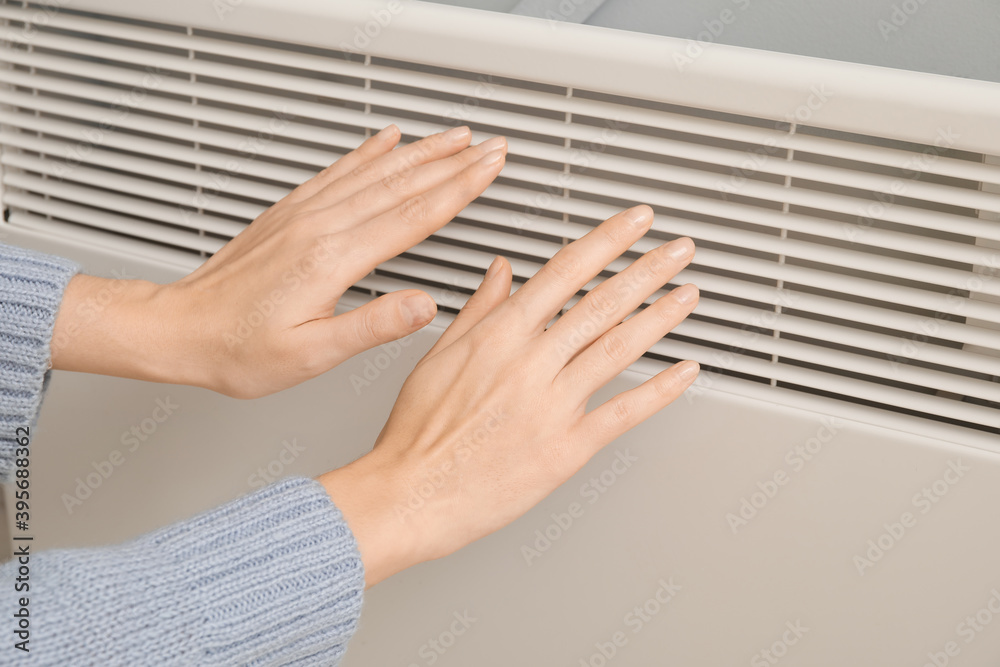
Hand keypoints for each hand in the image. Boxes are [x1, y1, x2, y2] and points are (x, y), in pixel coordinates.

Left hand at [50, 125, 508, 397]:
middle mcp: (319, 226)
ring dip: (420, 150)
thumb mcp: (311, 354)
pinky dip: (368, 151)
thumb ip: (371, 326)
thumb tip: (424, 307)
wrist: (180, 328)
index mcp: (331, 259)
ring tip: (453, 137)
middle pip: (401, 183)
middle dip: (453, 162)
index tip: (488, 170)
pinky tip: (385, 139)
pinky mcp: (289, 212)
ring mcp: (303, 214)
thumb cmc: (239, 349)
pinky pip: (337, 171)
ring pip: (373, 171)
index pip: (412, 215)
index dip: (458, 189)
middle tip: (489, 147)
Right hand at [319, 205, 699, 585]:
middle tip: (679, 250)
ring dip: (659, 317)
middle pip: (601, 303)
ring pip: (617, 348)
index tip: (634, 222)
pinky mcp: (565, 449)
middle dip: (648, 270)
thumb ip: (480, 310)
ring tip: (687, 295)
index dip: (608, 240)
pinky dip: (660, 391)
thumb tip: (502, 272)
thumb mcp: (438, 356)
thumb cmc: (416, 434)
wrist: (408, 495)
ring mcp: (551, 406)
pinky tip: (684, 372)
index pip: (564, 271)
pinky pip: (623, 413)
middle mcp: (530, 364)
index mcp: (499, 336)